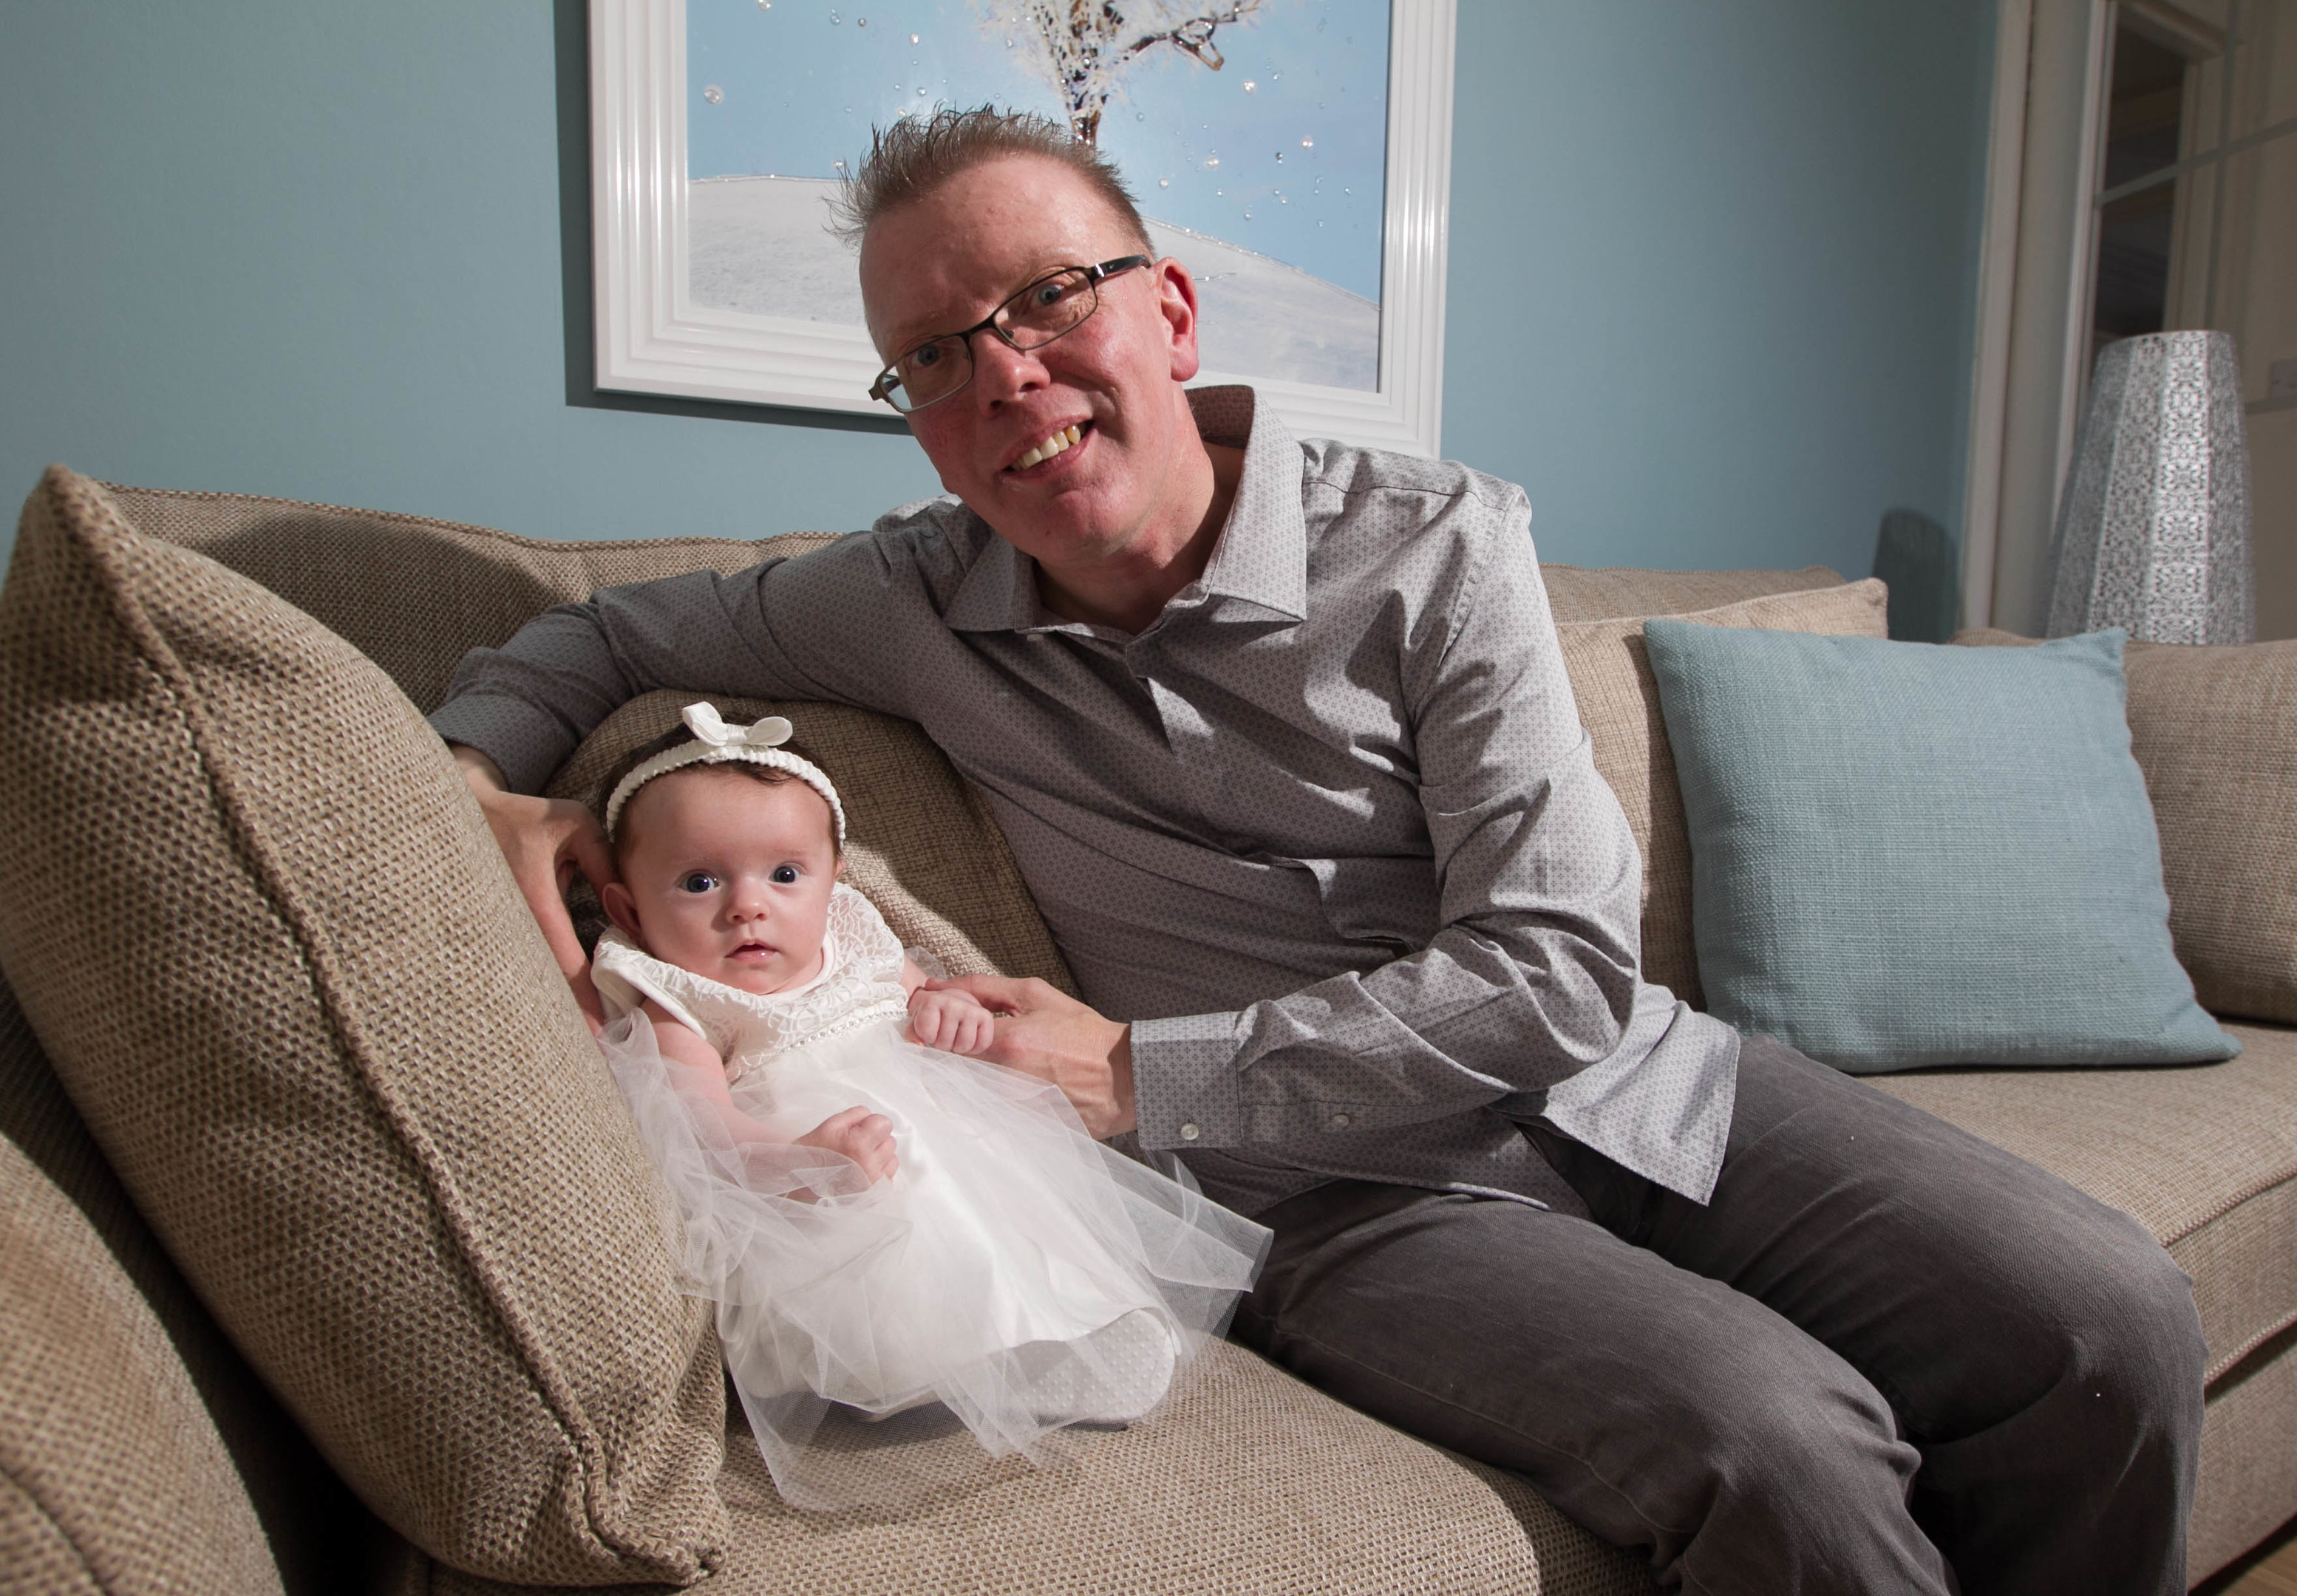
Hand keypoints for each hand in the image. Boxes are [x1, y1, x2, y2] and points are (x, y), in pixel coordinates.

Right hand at [454, 745, 616, 1032]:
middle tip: (598, 1051)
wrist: (465, 815)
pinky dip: (542, 990)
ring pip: (530, 981)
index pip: (564, 960)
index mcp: (533, 899)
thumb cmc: (526, 820)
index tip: (602, 1029)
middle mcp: (511, 923)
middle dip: (569, 1017)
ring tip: (582, 1045)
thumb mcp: (575, 827)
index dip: (584, 996)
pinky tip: (556, 1016)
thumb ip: (606, 864)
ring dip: (554, 1009)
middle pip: (544, 983)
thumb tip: (630, 904)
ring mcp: (499, 932)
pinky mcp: (495, 935)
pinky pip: (521, 969)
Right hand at [794, 1105, 897, 1184]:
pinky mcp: (872, 1193)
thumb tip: (872, 1116)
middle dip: (875, 1138)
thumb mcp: (830, 1124)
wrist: (799, 1182)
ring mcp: (872, 1181)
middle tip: (855, 1143)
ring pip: (892, 1157)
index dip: (871, 1123)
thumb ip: (856, 1115)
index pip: (885, 1123)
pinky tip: (862, 1169)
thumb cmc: (812, 1152)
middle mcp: (869, 1165)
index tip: (858, 1129)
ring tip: (858, 1157)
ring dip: (879, 1154)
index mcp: (858, 1144)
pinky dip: (880, 1170)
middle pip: (890, 1140)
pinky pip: (889, 1174)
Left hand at [907, 986, 995, 1054]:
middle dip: (942, 1045)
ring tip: (954, 1037)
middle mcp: (954, 1002)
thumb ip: (911, 1036)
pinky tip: (967, 1039)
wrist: (950, 1001)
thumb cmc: (931, 1016)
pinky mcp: (985, 1016)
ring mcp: (971, 1009)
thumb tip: (919, 1046)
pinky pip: (983, 1043)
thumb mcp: (915, 1024)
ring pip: (964, 1045)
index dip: (927, 1038)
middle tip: (942, 1035)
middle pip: (945, 1043)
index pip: (927, 1034)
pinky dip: (975, 1048)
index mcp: (932, 1001)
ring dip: (958, 1048)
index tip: (928, 1031)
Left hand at [927, 976, 1135, 1137]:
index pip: (943, 1042)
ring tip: (991, 1067)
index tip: (934, 1028)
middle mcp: (1005, 1079)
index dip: (932, 1034)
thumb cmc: (1082, 1033)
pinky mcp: (1019, 1127)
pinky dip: (984, 1100)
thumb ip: (982, 988)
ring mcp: (1011, 1108)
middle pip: (949, 1071)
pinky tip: (1003, 1087)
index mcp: (1008, 1042)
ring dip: (963, 1079)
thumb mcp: (1034, 995)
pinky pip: (986, 1113)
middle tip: (959, 1046)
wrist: (1125, 1076)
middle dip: (946, 1057)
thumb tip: (936, 986)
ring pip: (963, 1093)